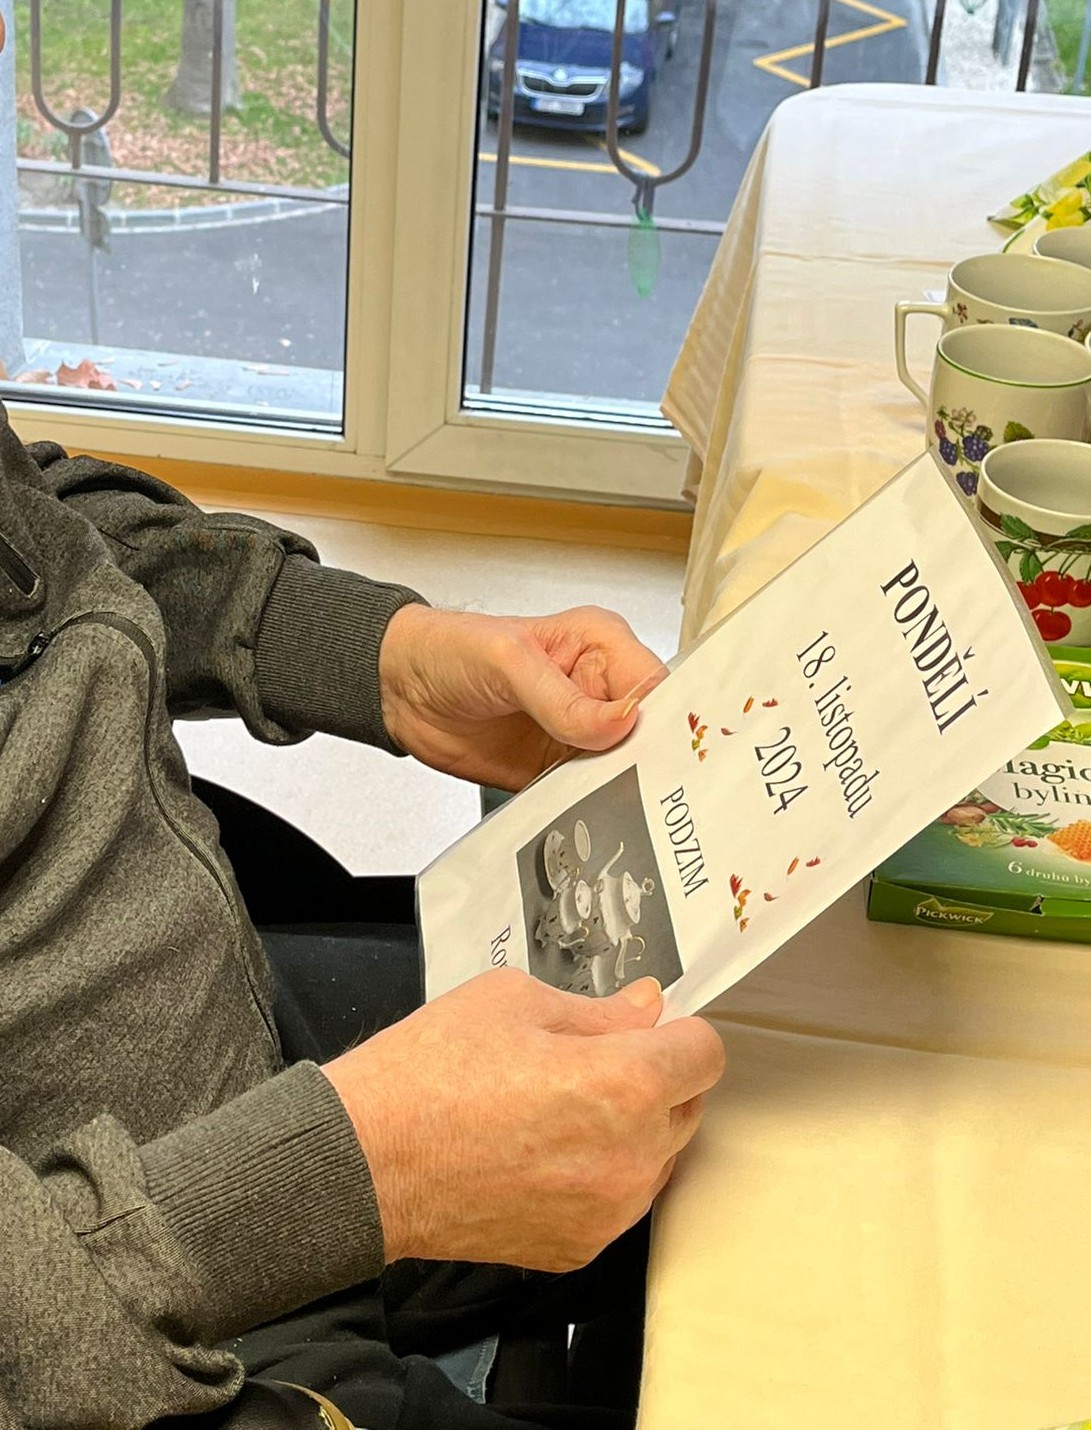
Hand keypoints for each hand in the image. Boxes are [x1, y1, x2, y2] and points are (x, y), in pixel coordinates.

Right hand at [322, 968, 724, 1270]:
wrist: (364, 1162)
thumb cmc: (430, 1071)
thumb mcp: (514, 1002)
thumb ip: (598, 1010)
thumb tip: (646, 1007)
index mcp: (625, 1085)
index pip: (705, 1054)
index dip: (677, 1032)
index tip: (647, 1028)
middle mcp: (632, 1157)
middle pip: (688, 1107)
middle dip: (656, 1078)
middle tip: (589, 1061)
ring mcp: (608, 1212)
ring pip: (657, 1157)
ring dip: (632, 1130)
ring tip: (558, 1108)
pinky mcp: (578, 1248)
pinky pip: (616, 1200)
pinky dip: (597, 1174)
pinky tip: (541, 1152)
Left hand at [378, 603, 665, 790]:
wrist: (400, 689)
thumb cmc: (451, 650)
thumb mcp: (510, 661)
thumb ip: (564, 698)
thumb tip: (621, 722)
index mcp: (602, 647)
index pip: (657, 686)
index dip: (673, 720)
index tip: (677, 754)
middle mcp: (599, 693)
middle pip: (651, 735)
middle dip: (656, 764)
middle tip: (665, 794)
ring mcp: (580, 736)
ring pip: (625, 771)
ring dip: (625, 793)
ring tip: (634, 813)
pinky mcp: (557, 771)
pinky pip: (587, 796)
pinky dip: (590, 812)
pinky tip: (595, 822)